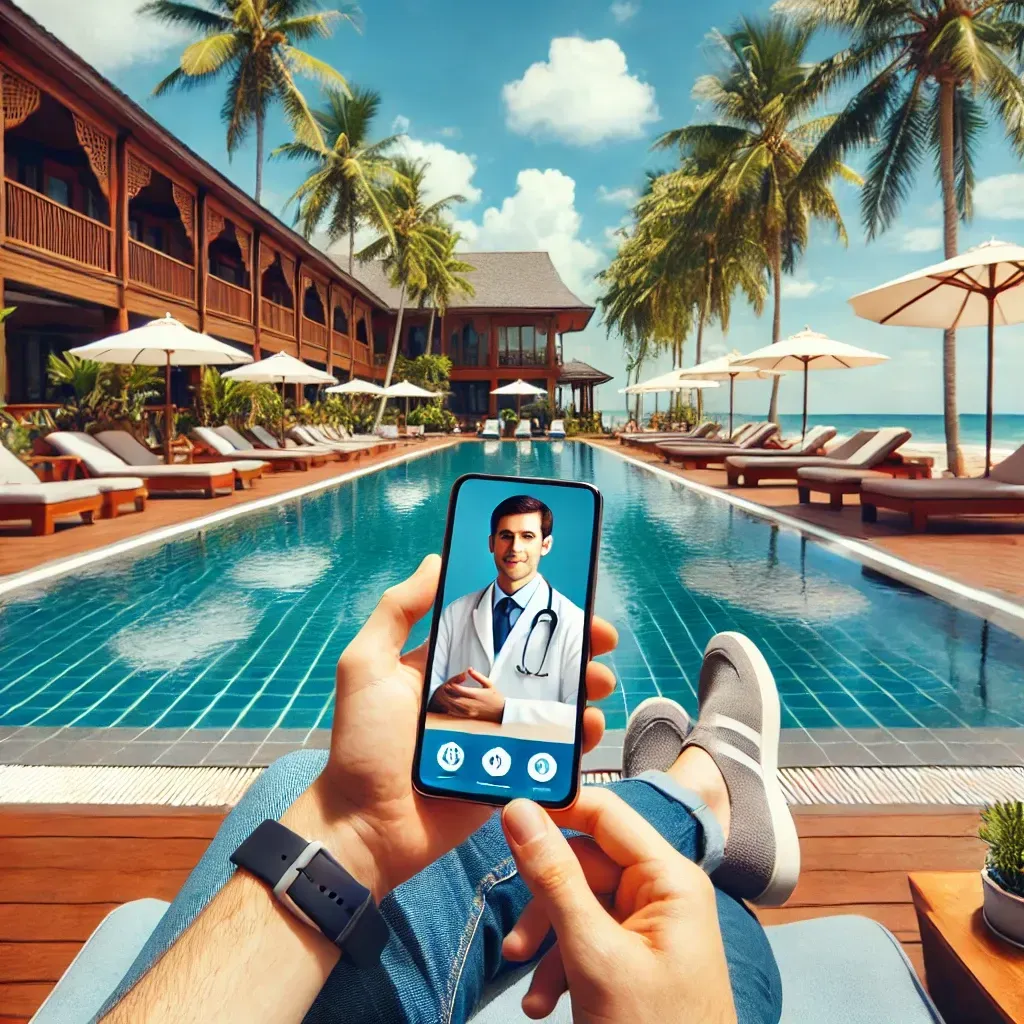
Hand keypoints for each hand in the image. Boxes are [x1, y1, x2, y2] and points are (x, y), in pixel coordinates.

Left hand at [287, 555, 617, 901]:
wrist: (365, 826)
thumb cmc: (361, 744)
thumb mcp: (367, 665)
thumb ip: (397, 612)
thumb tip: (435, 560)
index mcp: (448, 665)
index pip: (500, 628)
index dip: (535, 610)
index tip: (569, 594)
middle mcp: (477, 695)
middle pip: (536, 664)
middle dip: (575, 647)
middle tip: (602, 638)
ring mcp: (497, 735)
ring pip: (551, 705)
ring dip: (583, 689)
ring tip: (600, 682)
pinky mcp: (509, 772)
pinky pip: (549, 752)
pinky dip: (574, 739)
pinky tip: (588, 727)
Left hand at [442, 668, 505, 721]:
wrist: (502, 711)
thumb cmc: (496, 697)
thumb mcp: (489, 684)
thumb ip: (478, 676)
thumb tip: (469, 669)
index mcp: (477, 694)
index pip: (460, 690)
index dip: (453, 686)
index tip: (449, 683)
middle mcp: (473, 703)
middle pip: (456, 699)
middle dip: (449, 694)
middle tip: (444, 690)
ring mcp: (472, 711)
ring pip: (456, 707)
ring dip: (449, 702)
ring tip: (446, 697)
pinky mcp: (471, 716)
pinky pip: (459, 714)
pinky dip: (453, 710)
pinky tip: (450, 707)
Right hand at [499, 789, 736, 1023]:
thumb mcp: (594, 954)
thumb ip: (554, 879)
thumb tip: (520, 812)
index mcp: (668, 879)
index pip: (605, 814)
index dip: (557, 807)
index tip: (506, 811)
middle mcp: (661, 894)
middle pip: (583, 865)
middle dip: (544, 904)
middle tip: (514, 944)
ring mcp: (647, 927)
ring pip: (577, 905)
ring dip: (545, 942)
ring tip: (526, 981)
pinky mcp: (634, 958)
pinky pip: (585, 939)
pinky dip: (559, 965)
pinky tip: (545, 1001)